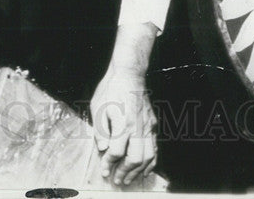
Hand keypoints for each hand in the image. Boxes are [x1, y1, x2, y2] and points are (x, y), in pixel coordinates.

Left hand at [91, 66, 157, 186]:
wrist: (130, 73)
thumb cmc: (111, 89)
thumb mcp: (98, 107)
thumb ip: (100, 130)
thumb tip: (103, 149)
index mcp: (122, 122)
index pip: (115, 152)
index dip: (108, 164)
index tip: (104, 171)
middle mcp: (137, 127)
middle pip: (135, 158)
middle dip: (125, 172)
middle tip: (117, 180)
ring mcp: (148, 126)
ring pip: (148, 156)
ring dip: (138, 171)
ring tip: (130, 178)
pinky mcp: (152, 124)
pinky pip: (155, 147)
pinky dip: (151, 161)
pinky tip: (144, 168)